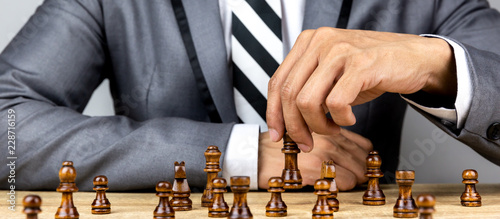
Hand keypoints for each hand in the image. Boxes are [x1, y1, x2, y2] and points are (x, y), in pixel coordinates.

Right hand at [258, 129, 372, 190]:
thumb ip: (327, 140)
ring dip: (354, 181)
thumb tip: (348, 156)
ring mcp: (323, 153)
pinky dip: (342, 188)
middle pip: (363, 159)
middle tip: (355, 180)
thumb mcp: (306, 136)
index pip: (363, 145)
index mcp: (328, 130)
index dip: (364, 158)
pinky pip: (342, 182)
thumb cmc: (278, 148)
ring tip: (345, 185)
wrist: (255, 155)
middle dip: (362, 172)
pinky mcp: (315, 169)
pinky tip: (332, 187)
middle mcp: (328, 139)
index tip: (359, 167)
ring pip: (357, 171)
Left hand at [267, 28, 455, 150]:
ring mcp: (339, 51)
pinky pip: (336, 103)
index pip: (277, 81)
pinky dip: (341, 119)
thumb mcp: (330, 75)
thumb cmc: (370, 69)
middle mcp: (320, 42)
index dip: (274, 113)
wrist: (412, 58)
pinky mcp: (361, 64)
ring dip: (318, 125)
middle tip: (306, 142)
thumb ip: (307, 89)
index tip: (278, 135)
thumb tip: (285, 123)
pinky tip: (350, 118)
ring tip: (333, 127)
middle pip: (288, 94)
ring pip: (307, 101)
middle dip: (295, 127)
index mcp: (308, 42)